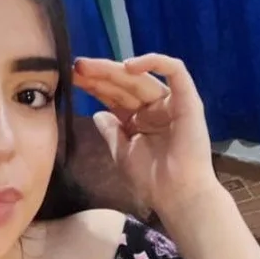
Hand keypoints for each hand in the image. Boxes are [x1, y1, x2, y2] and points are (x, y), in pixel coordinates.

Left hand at [72, 53, 219, 215]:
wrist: (177, 196)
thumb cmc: (152, 180)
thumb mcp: (122, 152)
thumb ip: (111, 131)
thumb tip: (98, 114)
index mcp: (139, 118)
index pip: (114, 95)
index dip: (94, 85)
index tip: (71, 78)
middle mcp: (154, 107)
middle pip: (124, 83)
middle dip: (99, 74)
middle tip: (76, 67)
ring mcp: (172, 101)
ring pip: (141, 77)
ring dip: (114, 69)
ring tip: (89, 67)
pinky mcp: (188, 99)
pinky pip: (175, 70)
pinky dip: (154, 62)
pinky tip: (128, 66)